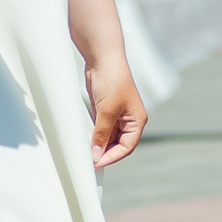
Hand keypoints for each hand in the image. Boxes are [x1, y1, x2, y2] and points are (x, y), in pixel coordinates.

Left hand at [83, 54, 145, 168]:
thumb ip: (101, 135)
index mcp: (137, 121)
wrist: (103, 58)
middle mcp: (129, 120)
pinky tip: (84, 139)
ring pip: (108, 137)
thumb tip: (96, 154)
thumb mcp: (106, 112)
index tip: (96, 163)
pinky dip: (93, 134)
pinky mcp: (105, 109)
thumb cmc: (112, 81)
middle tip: (88, 160)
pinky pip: (100, 128)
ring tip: (85, 151)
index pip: (127, 147)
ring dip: (97, 143)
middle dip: (104, 151)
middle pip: (117, 144)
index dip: (112, 156)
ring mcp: (116, 115)